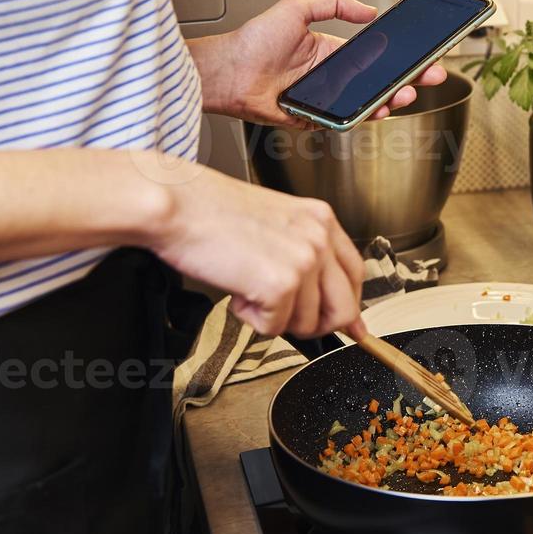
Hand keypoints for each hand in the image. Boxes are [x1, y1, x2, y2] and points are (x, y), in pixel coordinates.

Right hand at [148, 162, 362, 335]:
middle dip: (315, 324)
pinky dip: (251, 320)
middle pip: (343, 307)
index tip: (349, 326)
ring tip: (246, 287)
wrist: (177, 205)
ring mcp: (304, 261)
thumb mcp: (274, 226)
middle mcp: (319, 238)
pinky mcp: (281, 284)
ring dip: (274, 317)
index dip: (349, 305)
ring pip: (307, 324)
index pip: (354, 274)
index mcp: (320, 219)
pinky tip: (236, 291)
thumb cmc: (211, 211)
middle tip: (284, 317)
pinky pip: (275, 329)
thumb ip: (306, 257)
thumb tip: (327, 295)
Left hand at [188, 0, 448, 127]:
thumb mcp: (296, 7)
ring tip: (405, 93)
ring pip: (367, 104)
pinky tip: (379, 108)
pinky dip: (364, 116)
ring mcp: (325, 100)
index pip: (374, 57)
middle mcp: (331, 78)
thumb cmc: (253, 40)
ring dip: (391, 100)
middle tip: (428, 76)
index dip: (398, 58)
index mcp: (330, 53)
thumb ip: (333, 4)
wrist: (229, 71)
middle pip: (378, 82)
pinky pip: (345, 120)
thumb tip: (368, 11)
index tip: (419, 54)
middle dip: (407, 80)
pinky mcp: (315, 119)